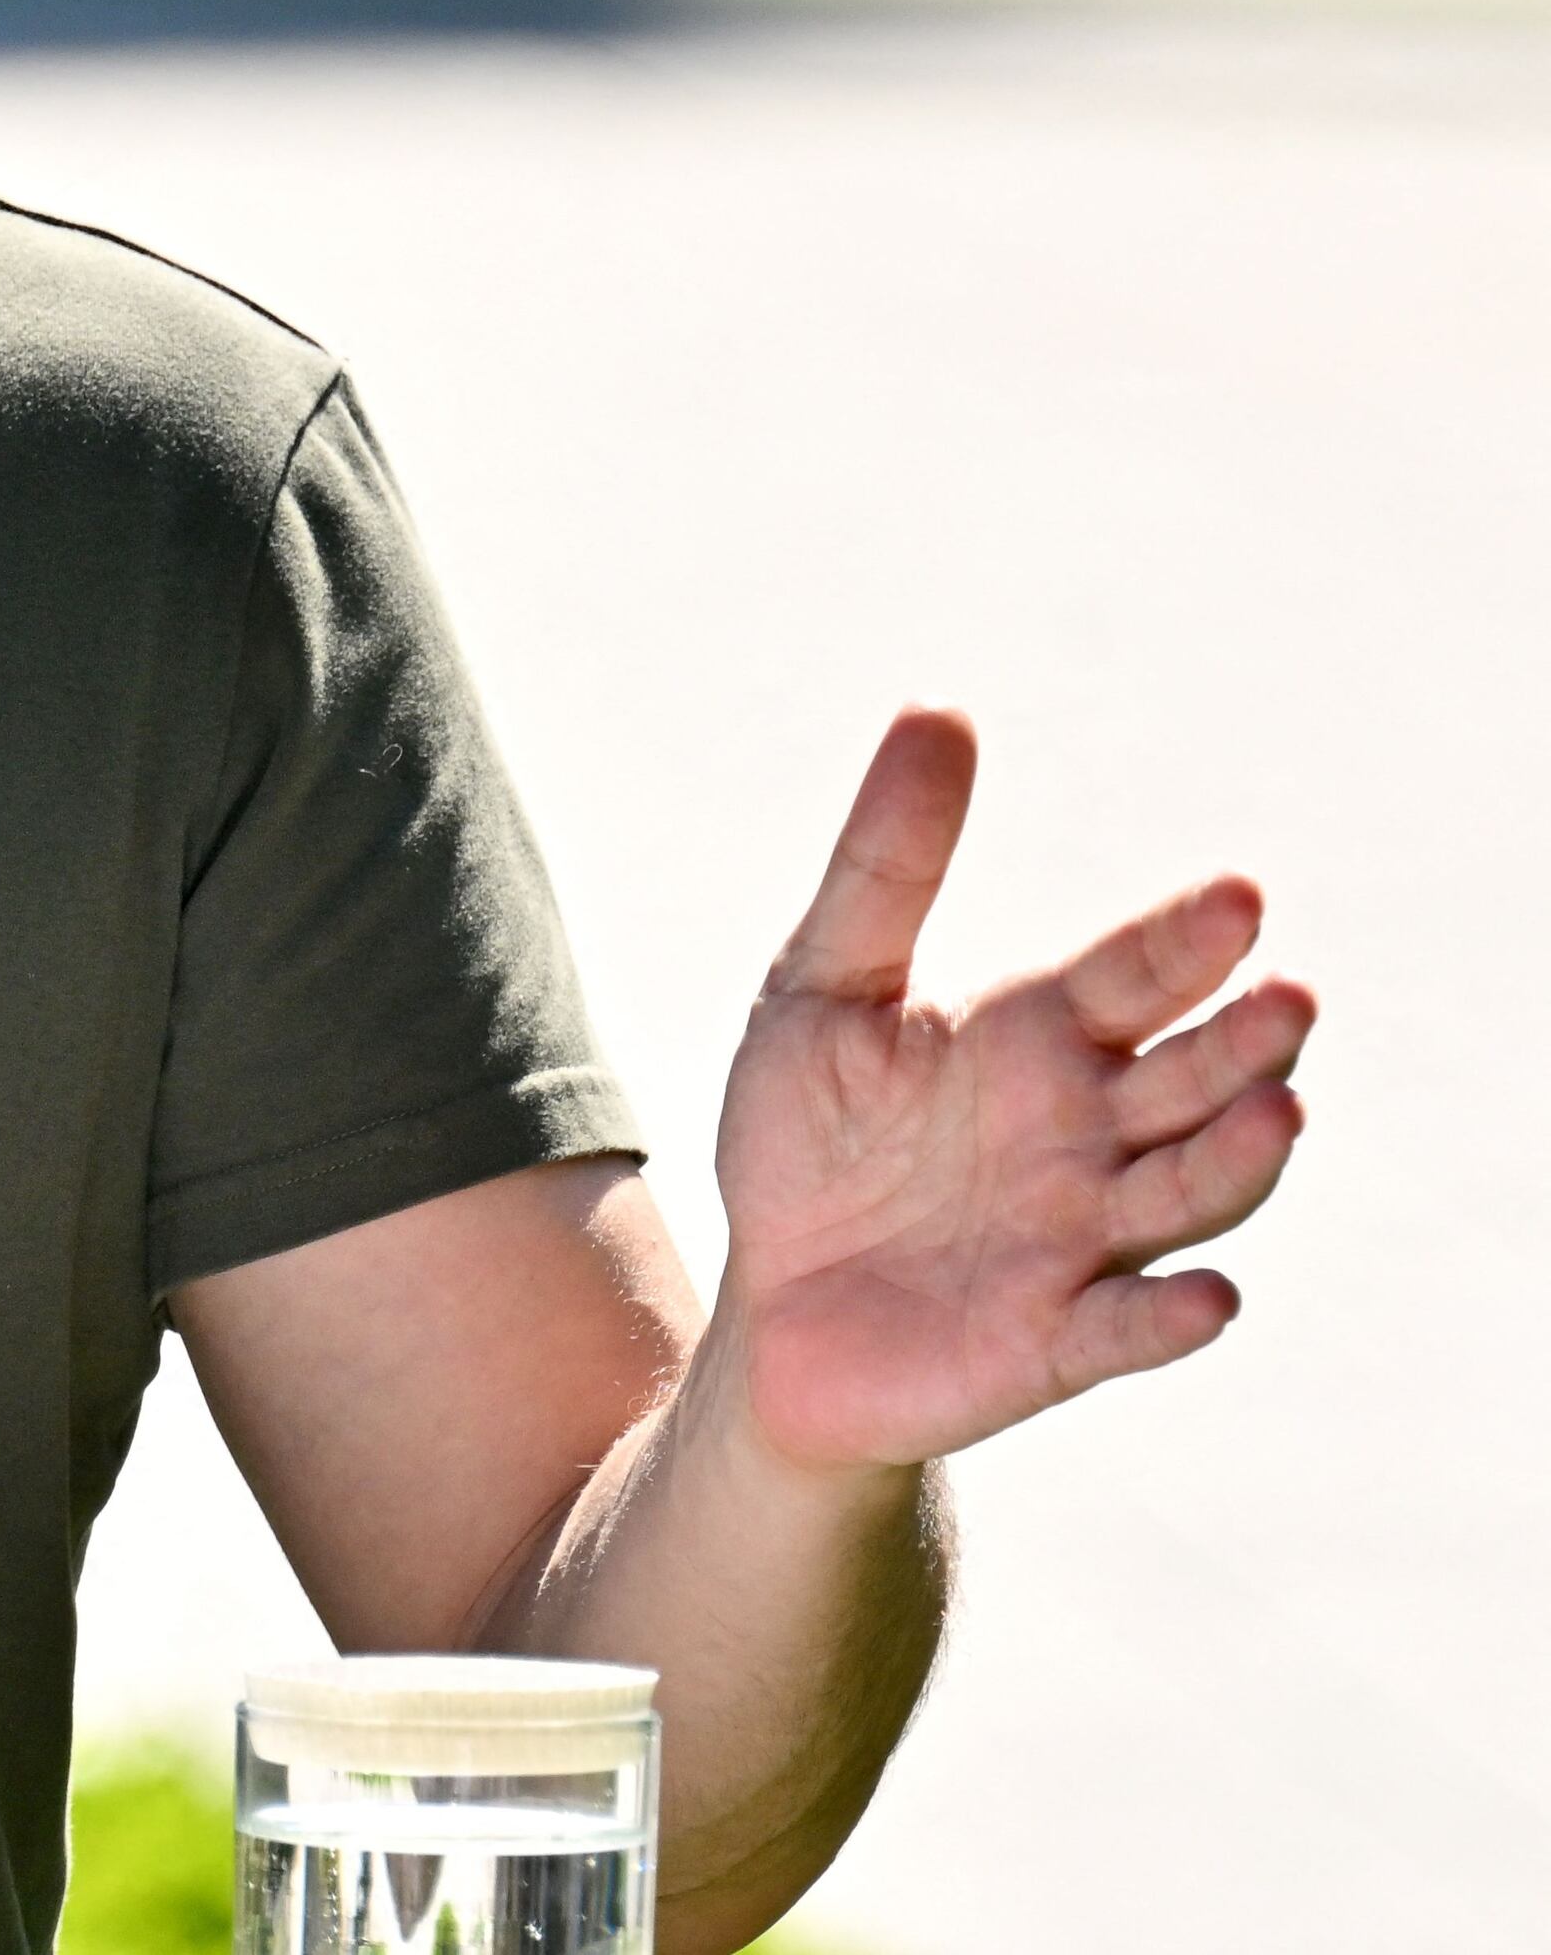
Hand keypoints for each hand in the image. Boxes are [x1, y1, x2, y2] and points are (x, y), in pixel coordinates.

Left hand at [711, 708, 1312, 1474]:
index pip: (1134, 979)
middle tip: (1285, 998)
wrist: (770, 1303)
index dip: (1184, 943)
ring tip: (1277, 1113)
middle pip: (1187, 1083)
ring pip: (1186, 1197)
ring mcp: (1079, 1241)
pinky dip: (1167, 1320)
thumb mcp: (823, 986)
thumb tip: (936, 710)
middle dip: (1239, 1045)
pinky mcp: (1047, 1343)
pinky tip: (1206, 1298)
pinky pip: (1124, 1333)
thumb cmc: (811, 1141)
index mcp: (1040, 1042)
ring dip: (1235, 1161)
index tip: (1237, 898)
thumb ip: (886, 865)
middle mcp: (1085, 1137)